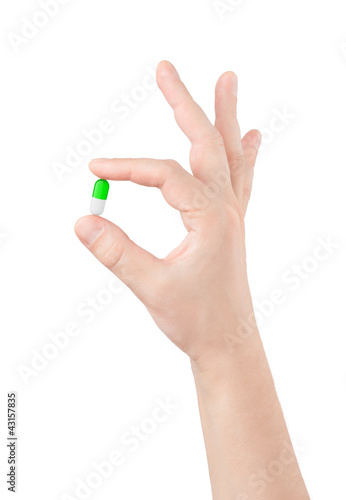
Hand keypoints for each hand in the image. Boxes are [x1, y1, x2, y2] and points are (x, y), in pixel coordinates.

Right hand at [75, 61, 261, 366]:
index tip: (94, 171)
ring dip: (225, 116)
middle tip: (166, 69)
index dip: (126, 168)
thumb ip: (116, 252)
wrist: (227, 342)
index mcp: (210, 218)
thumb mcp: (151, 286)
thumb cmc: (196, 319)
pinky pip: (241, 179)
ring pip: (229, 154)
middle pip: (206, 143)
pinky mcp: (230, 224)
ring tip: (228, 79)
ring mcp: (232, 214)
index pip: (164, 176)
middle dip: (184, 103)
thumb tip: (83, 220)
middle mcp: (226, 209)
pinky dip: (244, 153)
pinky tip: (252, 135)